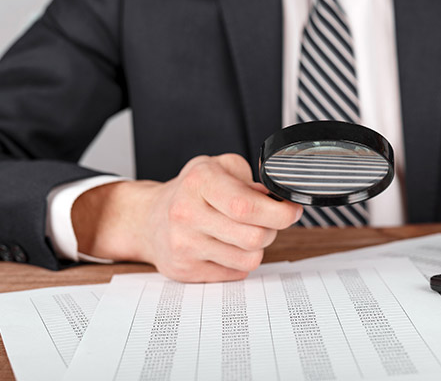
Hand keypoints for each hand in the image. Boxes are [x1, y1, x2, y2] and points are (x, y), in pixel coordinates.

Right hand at [72, 154, 302, 281]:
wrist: (147, 218)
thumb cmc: (191, 190)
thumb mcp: (219, 167)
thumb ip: (250, 179)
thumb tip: (276, 201)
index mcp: (199, 181)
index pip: (247, 206)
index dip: (279, 212)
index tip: (292, 211)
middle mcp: (187, 213)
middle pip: (255, 237)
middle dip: (272, 229)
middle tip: (266, 220)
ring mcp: (183, 245)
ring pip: (249, 259)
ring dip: (257, 247)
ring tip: (243, 232)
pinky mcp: (185, 270)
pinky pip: (235, 273)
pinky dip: (239, 260)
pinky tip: (225, 246)